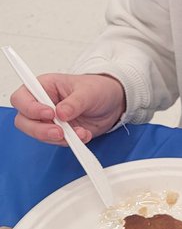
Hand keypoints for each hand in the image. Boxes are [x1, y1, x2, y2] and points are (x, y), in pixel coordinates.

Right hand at [11, 73, 125, 144]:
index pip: (22, 98)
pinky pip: (56, 142)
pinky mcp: (58, 132)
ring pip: (38, 134)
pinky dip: (69, 142)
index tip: (49, 113)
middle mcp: (42, 103)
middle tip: (59, 132)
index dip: (30, 108)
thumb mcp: (88, 91)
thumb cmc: (97, 89)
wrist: (113, 103)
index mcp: (44, 86)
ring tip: (78, 133)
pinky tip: (83, 135)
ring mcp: (49, 120)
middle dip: (39, 129)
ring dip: (57, 138)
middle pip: (24, 120)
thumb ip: (74, 102)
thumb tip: (61, 113)